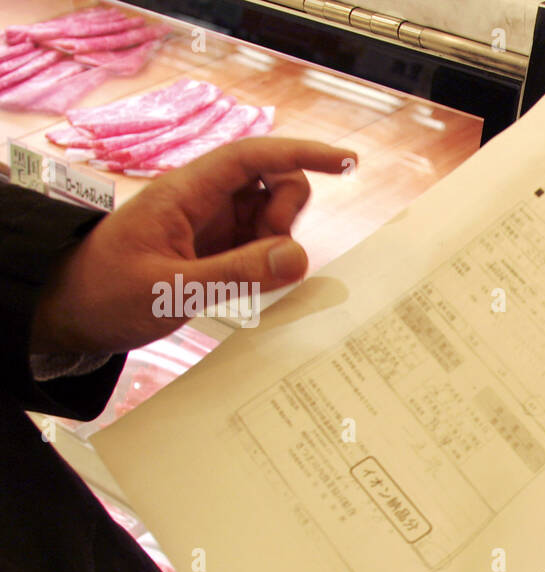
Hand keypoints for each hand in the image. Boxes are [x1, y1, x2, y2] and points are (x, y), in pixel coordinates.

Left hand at [30, 137, 355, 355]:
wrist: (70, 315)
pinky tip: (246, 291)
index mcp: (186, 192)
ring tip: (241, 281)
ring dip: (277, 246)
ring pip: (273, 217)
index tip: (346, 163)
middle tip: (262, 259)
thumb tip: (299, 256)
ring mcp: (213, 226)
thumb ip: (237, 273)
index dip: (303, 154)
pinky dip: (268, 264)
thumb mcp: (171, 289)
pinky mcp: (217, 251)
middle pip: (274, 183)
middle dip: (287, 217)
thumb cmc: (106, 294)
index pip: (254, 157)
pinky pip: (262, 247)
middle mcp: (205, 201)